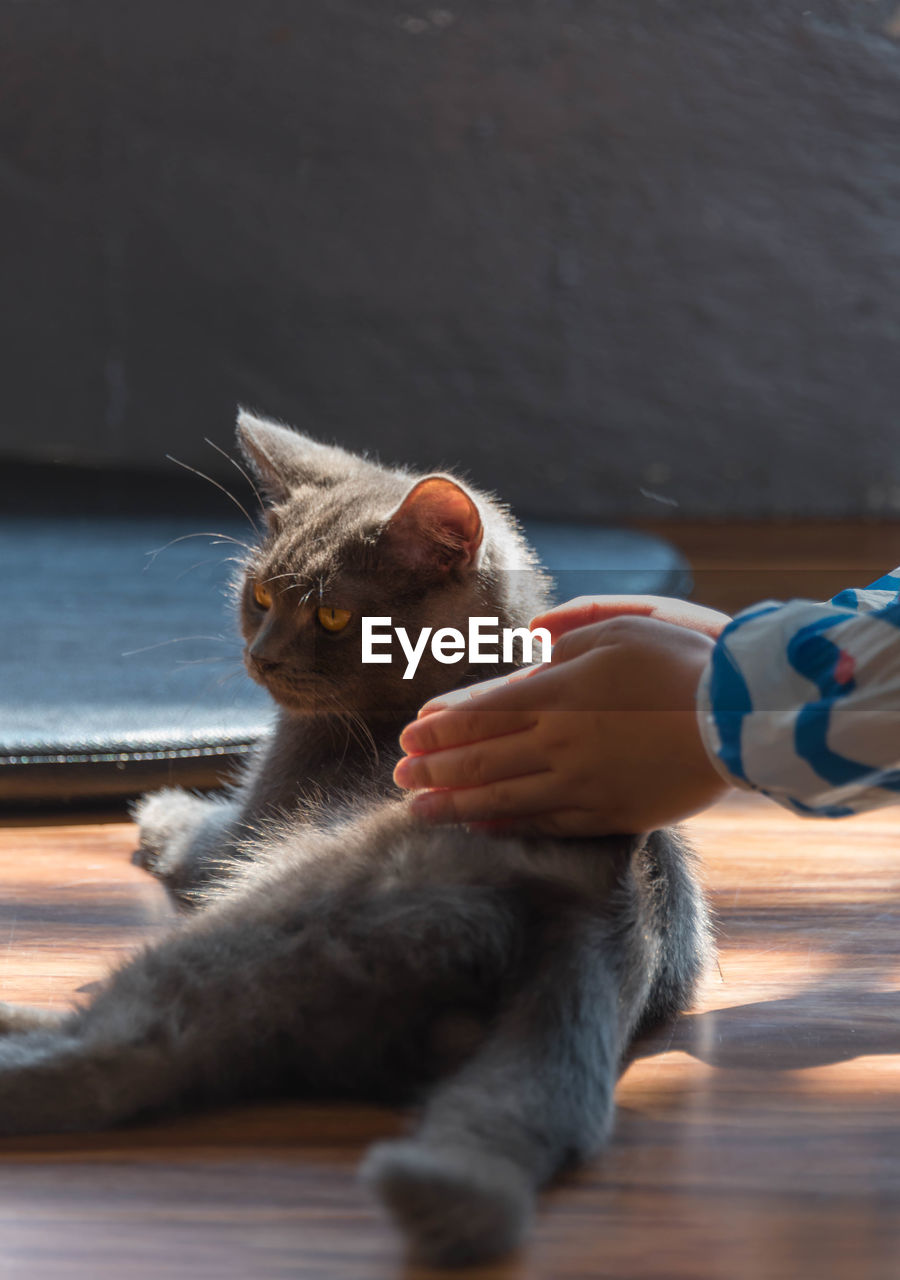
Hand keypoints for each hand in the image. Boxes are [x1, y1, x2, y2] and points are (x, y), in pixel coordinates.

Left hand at [393, 596, 732, 835]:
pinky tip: (480, 827)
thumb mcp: (625, 623)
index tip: (410, 734)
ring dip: (456, 804)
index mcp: (561, 692)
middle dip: (436, 767)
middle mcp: (562, 741)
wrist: (741, 717)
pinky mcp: (611, 813)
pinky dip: (507, 824)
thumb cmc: (683, 662)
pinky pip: (546, 823)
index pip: (484, 712)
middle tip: (400, 774)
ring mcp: (584, 783)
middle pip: (483, 758)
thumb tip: (534, 638)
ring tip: (417, 809)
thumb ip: (571, 629)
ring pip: (504, 797)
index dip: (442, 726)